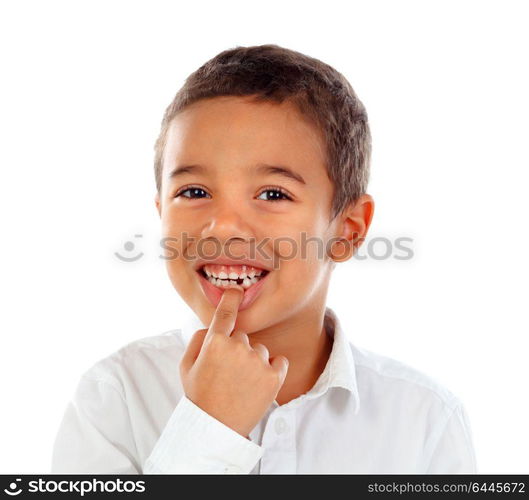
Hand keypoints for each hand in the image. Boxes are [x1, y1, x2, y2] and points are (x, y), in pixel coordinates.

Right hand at [179, 286, 288, 437]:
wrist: (216, 428)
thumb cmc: (199, 396)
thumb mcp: (185, 366)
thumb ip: (197, 339)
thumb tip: (211, 325)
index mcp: (215, 342)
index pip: (226, 311)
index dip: (232, 298)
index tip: (236, 291)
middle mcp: (238, 347)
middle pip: (243, 336)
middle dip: (237, 348)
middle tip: (228, 372)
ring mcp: (257, 361)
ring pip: (260, 349)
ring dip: (254, 361)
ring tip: (241, 383)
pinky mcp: (274, 376)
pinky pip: (279, 361)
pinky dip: (272, 369)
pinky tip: (259, 384)